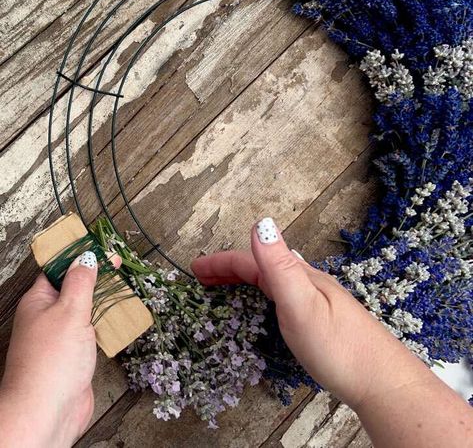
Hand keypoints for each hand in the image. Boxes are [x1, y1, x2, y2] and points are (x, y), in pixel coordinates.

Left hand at [0, 251, 115, 447]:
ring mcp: (62, 335)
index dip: (80, 256)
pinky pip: (92, 329)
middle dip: (96, 276)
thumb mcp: (69, 310)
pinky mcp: (75, 353)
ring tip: (125, 284)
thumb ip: (80, 282)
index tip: (102, 247)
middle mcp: (47, 316)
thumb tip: (86, 257)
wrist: (48, 412)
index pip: (59, 269)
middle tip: (119, 263)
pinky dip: (106, 321)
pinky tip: (121, 316)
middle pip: (74, 287)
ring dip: (104, 298)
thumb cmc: (52, 360)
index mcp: (38, 301)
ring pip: (85, 308)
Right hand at [192, 217, 472, 447]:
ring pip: (271, 280)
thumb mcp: (303, 304)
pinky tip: (262, 304)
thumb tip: (260, 222)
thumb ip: (279, 265)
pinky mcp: (318, 318)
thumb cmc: (339, 347)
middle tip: (201, 278)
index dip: (221, 262)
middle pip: (261, 266)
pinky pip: (280, 296)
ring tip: (221, 288)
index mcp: (298, 276)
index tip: (194, 269)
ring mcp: (314, 299)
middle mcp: (306, 282)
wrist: (381, 381)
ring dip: (242, 279)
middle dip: (228, 268)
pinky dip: (259, 293)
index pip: (252, 260)